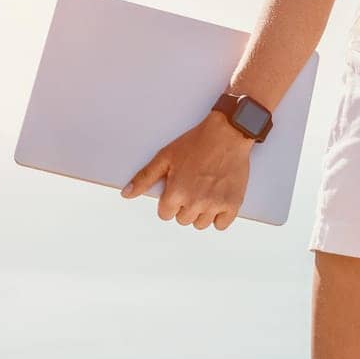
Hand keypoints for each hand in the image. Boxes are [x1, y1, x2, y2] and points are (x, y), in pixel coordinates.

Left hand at [120, 110, 251, 230]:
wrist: (227, 133)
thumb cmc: (196, 142)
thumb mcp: (165, 156)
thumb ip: (144, 177)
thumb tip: (126, 194)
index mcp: (176, 192)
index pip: (165, 214)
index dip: (170, 200)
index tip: (178, 187)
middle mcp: (195, 202)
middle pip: (183, 220)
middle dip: (185, 206)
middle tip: (193, 186)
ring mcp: (215, 204)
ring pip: (201, 224)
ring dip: (201, 212)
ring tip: (205, 192)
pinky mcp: (233, 204)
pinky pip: (221, 225)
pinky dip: (219, 216)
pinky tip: (218, 199)